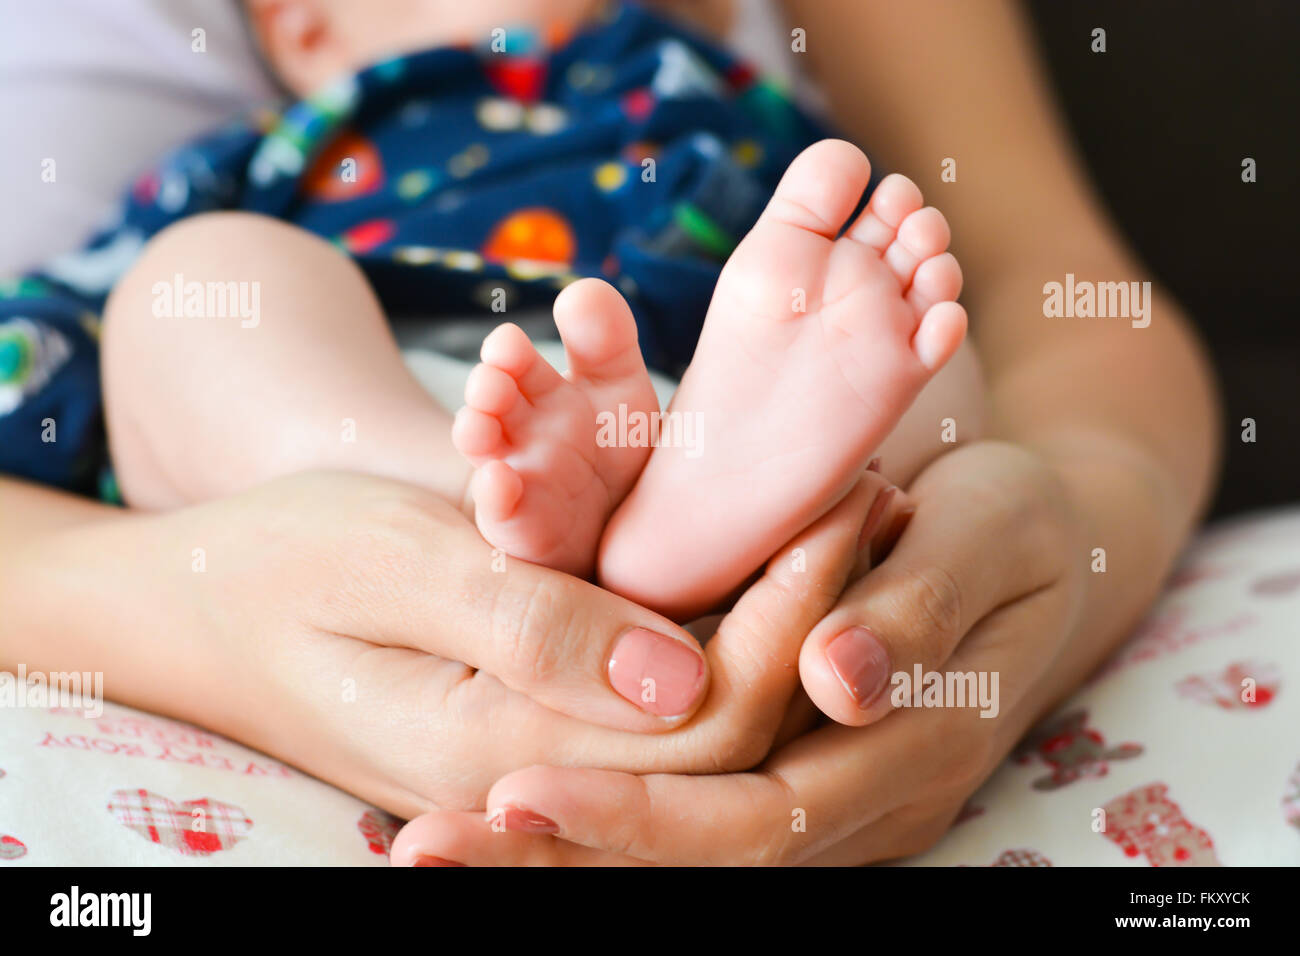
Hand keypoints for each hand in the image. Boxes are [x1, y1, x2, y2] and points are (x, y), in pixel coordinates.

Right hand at [27, 470, 889, 816]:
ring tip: (842, 504)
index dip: (794, 609)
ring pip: (703, 703)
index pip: (706, 712)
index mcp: (505, 746)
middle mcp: (539, 767)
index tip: (846, 498)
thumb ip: (528, 626)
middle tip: (868, 491)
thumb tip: (677, 672)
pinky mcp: (538, 710)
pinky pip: (653, 680)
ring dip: (779, 607)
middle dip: (812, 606)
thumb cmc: (273, 565)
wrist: (190, 607)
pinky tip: (760, 540)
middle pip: (727, 718)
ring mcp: (541, 748)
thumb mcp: (387, 566)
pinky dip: (719, 609)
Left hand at [389, 442, 1088, 863]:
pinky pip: (697, 812)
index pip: (755, 816)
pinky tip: (516, 813)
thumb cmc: (1012, 527)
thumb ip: (912, 612)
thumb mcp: (981, 538)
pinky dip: (605, 821)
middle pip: (700, 862)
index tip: (515, 790)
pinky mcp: (798, 769)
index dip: (638, 814)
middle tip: (427, 848)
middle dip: (564, 857)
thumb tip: (833, 684)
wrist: (1044, 547)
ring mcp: (830, 799)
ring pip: (687, 854)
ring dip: (564, 856)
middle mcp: (862, 804)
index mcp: (906, 753)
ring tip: (435, 847)